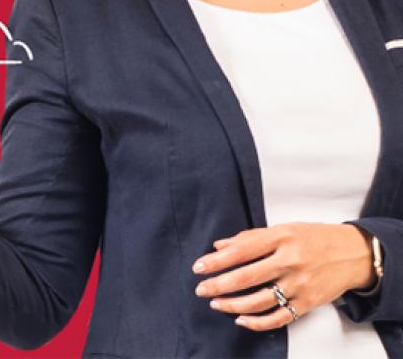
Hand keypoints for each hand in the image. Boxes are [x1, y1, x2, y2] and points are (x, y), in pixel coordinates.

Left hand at [192, 222, 374, 330]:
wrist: (354, 254)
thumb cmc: (314, 238)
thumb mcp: (283, 229)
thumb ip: (251, 238)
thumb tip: (219, 246)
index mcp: (281, 238)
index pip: (242, 250)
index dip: (217, 261)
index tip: (198, 267)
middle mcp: (290, 262)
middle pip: (247, 277)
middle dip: (219, 285)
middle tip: (201, 289)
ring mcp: (300, 285)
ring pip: (260, 301)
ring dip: (233, 305)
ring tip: (216, 303)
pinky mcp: (308, 304)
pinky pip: (279, 318)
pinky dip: (257, 322)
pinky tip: (241, 320)